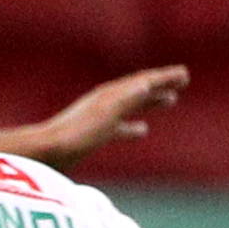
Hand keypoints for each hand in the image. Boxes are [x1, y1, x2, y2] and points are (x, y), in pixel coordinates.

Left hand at [29, 66, 190, 168]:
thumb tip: (146, 84)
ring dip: (152, 101)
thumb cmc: (75, 136)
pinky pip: (120, 127)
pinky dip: (135, 125)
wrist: (44, 153)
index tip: (184, 73)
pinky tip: (141, 131)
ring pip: (132, 106)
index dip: (164, 78)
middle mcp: (105, 102)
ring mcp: (98, 118)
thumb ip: (125, 100)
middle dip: (161, 85)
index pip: (143, 82)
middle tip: (183, 81)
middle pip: (139, 90)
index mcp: (110, 96)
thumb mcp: (104, 116)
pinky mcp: (92, 136)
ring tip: (170, 101)